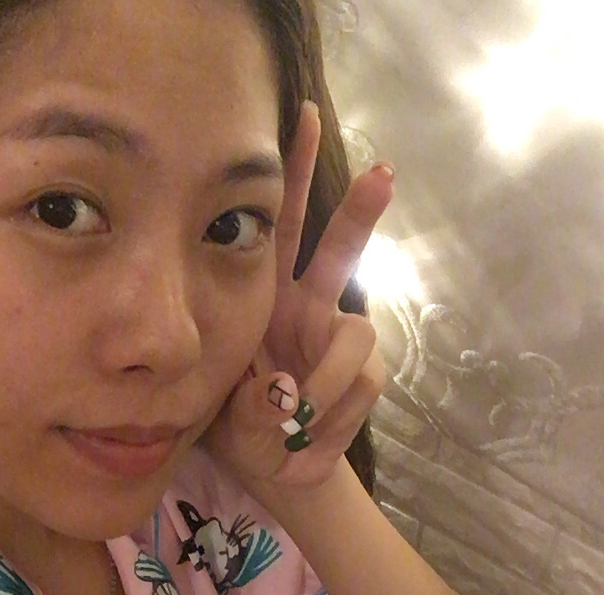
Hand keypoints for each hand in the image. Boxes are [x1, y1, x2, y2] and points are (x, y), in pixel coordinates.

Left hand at [204, 101, 394, 492]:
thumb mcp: (220, 410)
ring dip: (322, 384)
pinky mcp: (363, 377)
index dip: (293, 173)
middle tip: (382, 176)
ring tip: (290, 423)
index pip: (278, 226)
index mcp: (264, 295)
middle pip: (339, 252)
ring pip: (357, 337)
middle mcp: (306, 307)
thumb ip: (244, 400)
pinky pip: (361, 386)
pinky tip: (307, 438)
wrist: (272, 470)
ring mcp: (338, 341)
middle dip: (359, 214)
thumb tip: (282, 395)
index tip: (301, 115)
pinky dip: (332, 419)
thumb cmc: (235, 426)